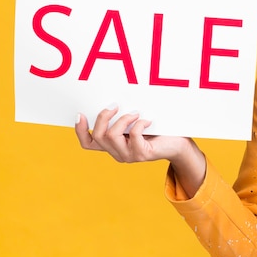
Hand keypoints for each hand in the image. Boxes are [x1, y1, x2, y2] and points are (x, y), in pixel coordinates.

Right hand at [76, 106, 205, 196]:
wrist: (177, 143)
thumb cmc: (156, 130)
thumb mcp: (134, 122)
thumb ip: (121, 117)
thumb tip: (111, 101)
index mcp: (112, 146)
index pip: (87, 143)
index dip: (79, 131)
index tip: (80, 114)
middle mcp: (117, 153)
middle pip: (97, 136)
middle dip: (103, 117)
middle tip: (115, 105)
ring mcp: (128, 156)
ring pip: (112, 136)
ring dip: (122, 120)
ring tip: (135, 113)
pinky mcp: (141, 155)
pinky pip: (133, 136)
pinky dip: (139, 124)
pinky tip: (147, 120)